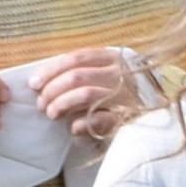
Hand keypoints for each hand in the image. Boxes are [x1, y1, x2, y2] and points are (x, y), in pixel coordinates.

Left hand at [28, 48, 146, 142]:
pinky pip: (99, 118)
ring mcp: (126, 95)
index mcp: (114, 58)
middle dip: (53, 90)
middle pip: (77, 76)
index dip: (52, 70)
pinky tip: (73, 128)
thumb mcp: (101, 75)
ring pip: (85, 94)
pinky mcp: (126, 117)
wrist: (151, 122)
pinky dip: (81, 123)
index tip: (34, 84)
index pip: (78, 58)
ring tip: (53, 114)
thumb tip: (39, 81)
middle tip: (42, 104)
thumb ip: (78, 72)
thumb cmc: (115, 95)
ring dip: (62, 104)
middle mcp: (121, 74)